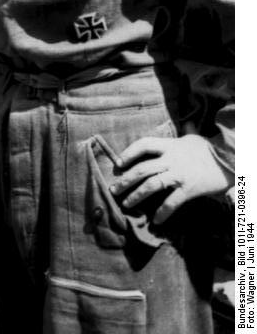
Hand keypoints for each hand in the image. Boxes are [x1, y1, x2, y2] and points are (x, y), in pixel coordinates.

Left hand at [110, 134, 231, 224]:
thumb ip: (186, 132)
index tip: (119, 164)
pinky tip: (156, 221)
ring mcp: (179, 174)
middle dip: (125, 180)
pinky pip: (172, 202)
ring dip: (136, 195)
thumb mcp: (194, 138)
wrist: (229, 160)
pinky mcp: (189, 189)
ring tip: (126, 204)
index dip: (129, 153)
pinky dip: (163, 212)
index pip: (144, 145)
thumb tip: (187, 124)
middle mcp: (171, 159)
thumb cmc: (210, 150)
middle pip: (142, 168)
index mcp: (170, 146)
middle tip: (113, 189)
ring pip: (151, 185)